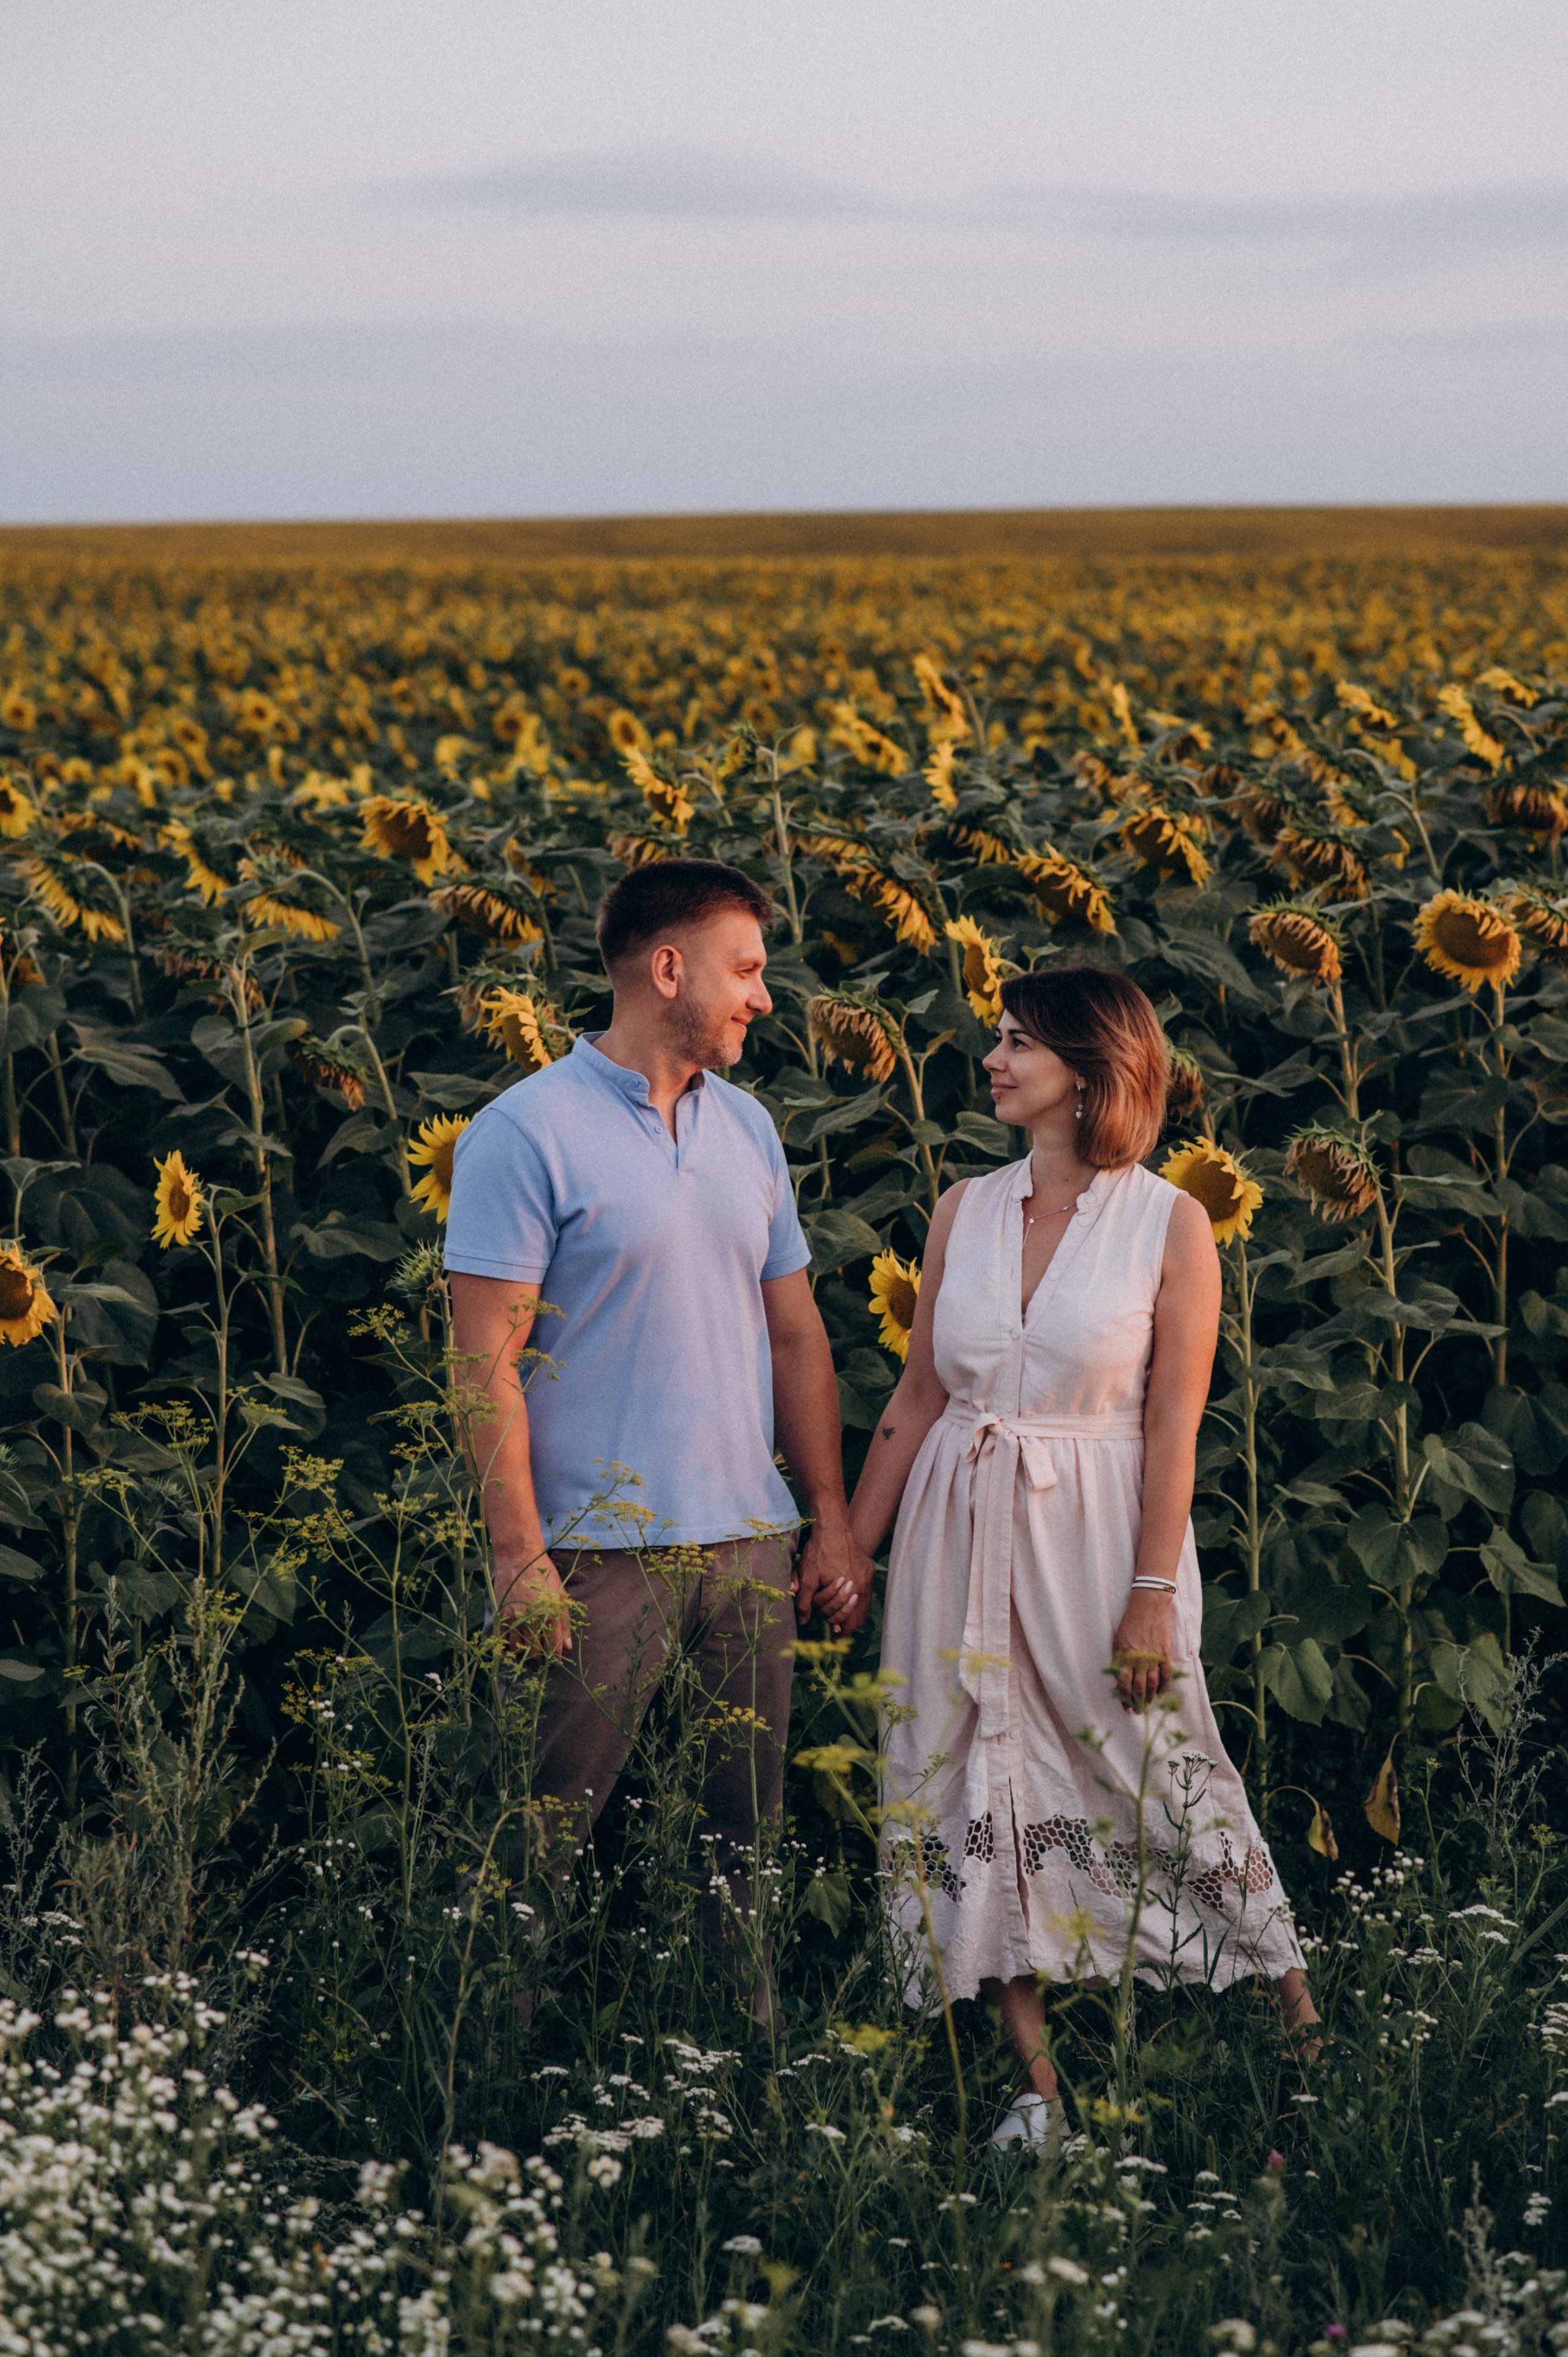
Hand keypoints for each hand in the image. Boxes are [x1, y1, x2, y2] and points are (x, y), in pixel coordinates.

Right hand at [496, 1553, 572, 1657]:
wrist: (520, 1558)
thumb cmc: (545, 1575)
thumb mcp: (561, 1596)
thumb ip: (565, 1622)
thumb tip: (568, 1647)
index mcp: (551, 1615)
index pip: (554, 1648)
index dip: (556, 1658)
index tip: (556, 1662)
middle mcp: (533, 1620)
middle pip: (536, 1653)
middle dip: (540, 1659)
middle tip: (542, 1658)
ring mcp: (515, 1618)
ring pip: (519, 1649)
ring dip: (524, 1654)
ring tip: (528, 1652)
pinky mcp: (502, 1614)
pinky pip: (504, 1639)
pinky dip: (509, 1645)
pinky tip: (515, 1643)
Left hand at [792, 1518, 876, 1635]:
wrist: (833, 1526)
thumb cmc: (819, 1551)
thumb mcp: (807, 1577)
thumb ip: (805, 1601)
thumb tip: (803, 1621)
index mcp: (849, 1591)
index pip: (849, 1622)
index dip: (842, 1632)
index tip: (835, 1633)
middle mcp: (862, 1586)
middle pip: (858, 1617)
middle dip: (846, 1622)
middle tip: (835, 1624)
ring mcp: (867, 1577)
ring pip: (864, 1606)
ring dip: (853, 1611)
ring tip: (841, 1612)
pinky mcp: (868, 1569)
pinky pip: (866, 1592)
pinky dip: (858, 1599)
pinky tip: (847, 1595)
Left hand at [1111, 1589, 1175, 1712]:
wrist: (1149, 1606)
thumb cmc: (1130, 1622)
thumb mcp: (1118, 1640)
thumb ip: (1118, 1661)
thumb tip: (1118, 1682)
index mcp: (1125, 1656)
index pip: (1124, 1684)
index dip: (1125, 1698)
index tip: (1126, 1708)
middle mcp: (1139, 1659)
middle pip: (1138, 1687)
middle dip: (1137, 1703)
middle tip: (1136, 1712)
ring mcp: (1153, 1657)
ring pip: (1152, 1684)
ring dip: (1150, 1698)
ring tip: (1147, 1706)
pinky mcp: (1165, 1654)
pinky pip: (1166, 1675)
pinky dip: (1164, 1687)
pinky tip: (1161, 1694)